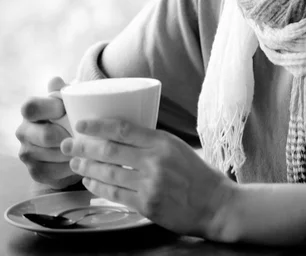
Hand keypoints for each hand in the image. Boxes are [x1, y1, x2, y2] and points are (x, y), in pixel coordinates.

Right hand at [15, 76, 80, 188]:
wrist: (68, 143)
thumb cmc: (69, 115)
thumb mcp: (68, 100)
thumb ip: (62, 90)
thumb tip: (56, 81)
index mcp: (30, 111)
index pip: (31, 107)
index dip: (51, 108)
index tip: (67, 110)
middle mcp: (23, 131)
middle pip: (46, 136)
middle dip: (68, 135)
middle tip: (83, 133)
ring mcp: (27, 153)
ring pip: (54, 155)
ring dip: (74, 152)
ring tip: (87, 147)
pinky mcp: (35, 172)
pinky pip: (56, 172)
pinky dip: (72, 166)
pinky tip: (80, 160)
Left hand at [60, 118, 236, 239]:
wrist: (214, 203)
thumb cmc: (196, 172)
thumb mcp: (176, 146)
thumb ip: (150, 140)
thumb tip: (120, 134)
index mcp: (161, 141)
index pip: (122, 129)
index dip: (98, 126)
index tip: (82, 124)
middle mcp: (154, 161)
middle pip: (109, 150)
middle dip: (83, 147)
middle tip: (68, 144)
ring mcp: (149, 184)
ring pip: (108, 173)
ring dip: (86, 168)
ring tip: (74, 163)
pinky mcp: (147, 204)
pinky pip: (115, 194)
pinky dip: (98, 188)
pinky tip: (89, 183)